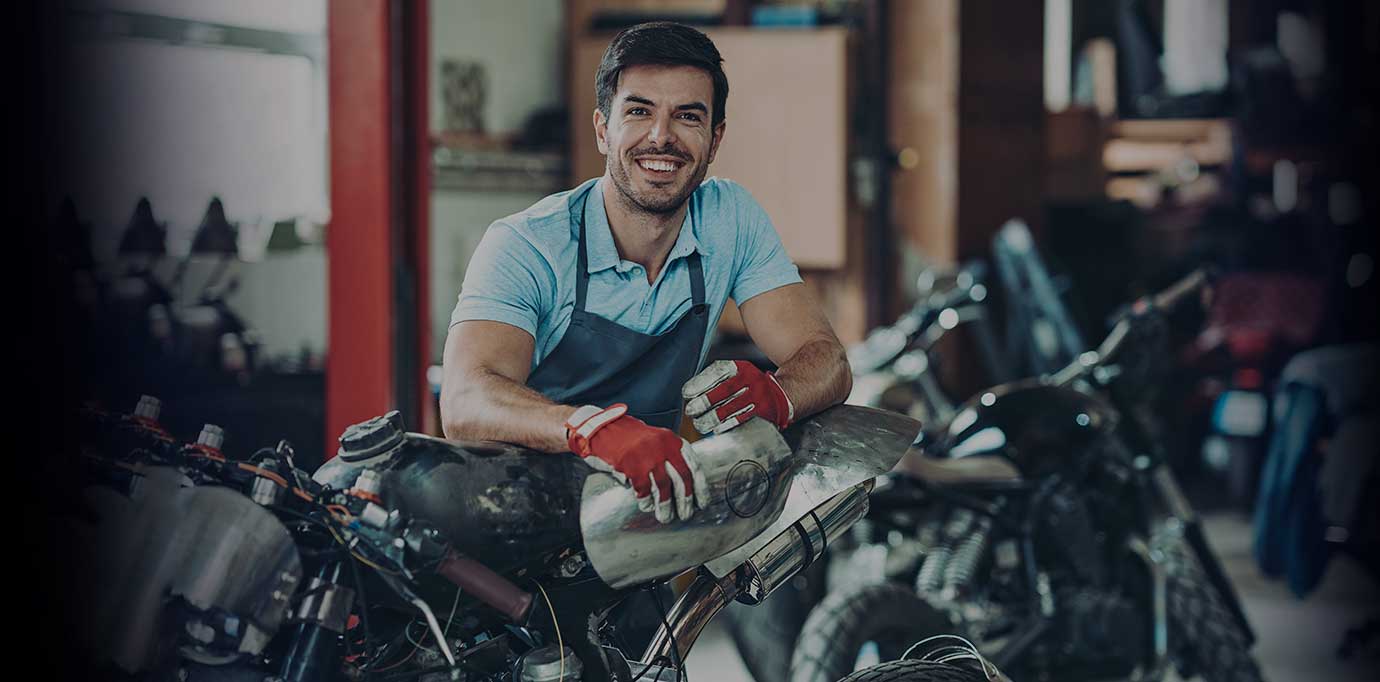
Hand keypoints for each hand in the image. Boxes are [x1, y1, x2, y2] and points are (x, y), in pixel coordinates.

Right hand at [565, 404, 707, 522]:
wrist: (603, 429)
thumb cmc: (630, 438)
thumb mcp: (656, 440)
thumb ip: (670, 456)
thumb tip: (685, 483)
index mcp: (671, 440)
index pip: (693, 465)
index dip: (700, 487)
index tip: (702, 502)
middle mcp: (662, 447)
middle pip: (682, 478)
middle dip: (685, 500)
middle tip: (686, 514)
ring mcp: (647, 457)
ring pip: (663, 488)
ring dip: (666, 506)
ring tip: (666, 517)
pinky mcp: (631, 466)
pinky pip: (643, 490)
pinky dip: (646, 501)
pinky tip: (646, 506)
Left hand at [682, 360, 793, 434]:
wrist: (782, 396)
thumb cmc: (749, 387)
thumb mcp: (736, 376)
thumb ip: (715, 381)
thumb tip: (689, 394)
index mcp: (742, 367)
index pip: (718, 371)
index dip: (700, 383)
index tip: (687, 393)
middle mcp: (751, 379)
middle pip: (723, 391)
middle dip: (704, 402)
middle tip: (691, 410)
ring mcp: (759, 396)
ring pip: (731, 408)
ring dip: (711, 418)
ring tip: (700, 423)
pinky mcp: (764, 412)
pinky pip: (742, 419)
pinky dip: (727, 425)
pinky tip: (716, 429)